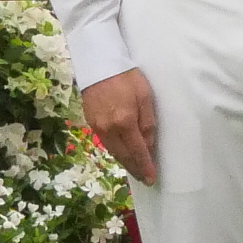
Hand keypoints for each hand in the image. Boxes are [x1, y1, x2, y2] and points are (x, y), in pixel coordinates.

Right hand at [80, 69, 159, 183]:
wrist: (99, 63)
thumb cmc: (127, 77)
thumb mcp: (145, 97)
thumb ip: (147, 123)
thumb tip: (148, 146)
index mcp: (125, 123)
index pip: (138, 152)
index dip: (145, 167)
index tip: (151, 179)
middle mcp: (109, 130)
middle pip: (124, 156)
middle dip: (135, 169)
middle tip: (145, 179)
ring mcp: (97, 127)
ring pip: (114, 152)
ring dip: (125, 162)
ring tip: (136, 170)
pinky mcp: (91, 123)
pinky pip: (106, 144)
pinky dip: (116, 152)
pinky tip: (122, 154)